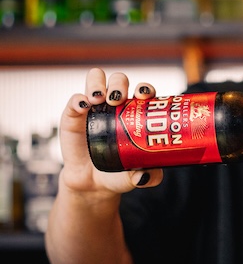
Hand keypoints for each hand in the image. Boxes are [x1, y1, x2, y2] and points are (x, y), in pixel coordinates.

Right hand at [58, 67, 163, 198]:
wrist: (93, 184)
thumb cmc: (120, 173)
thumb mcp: (138, 176)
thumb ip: (149, 177)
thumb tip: (146, 175)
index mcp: (136, 113)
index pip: (143, 91)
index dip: (145, 88)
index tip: (144, 96)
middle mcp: (115, 105)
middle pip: (119, 80)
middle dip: (119, 83)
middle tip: (118, 99)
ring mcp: (94, 107)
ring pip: (96, 79)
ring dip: (98, 83)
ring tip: (100, 98)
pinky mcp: (73, 115)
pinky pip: (75, 99)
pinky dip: (78, 98)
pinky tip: (84, 106)